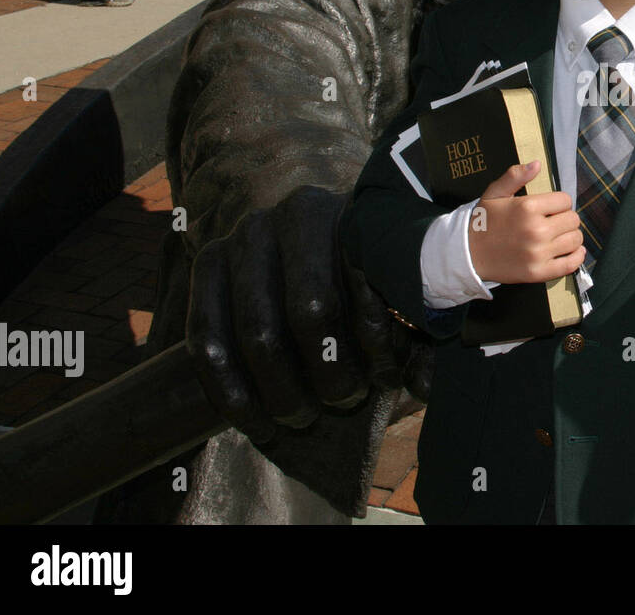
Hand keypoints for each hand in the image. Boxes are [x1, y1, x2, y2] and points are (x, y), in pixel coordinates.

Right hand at [186, 187, 414, 442]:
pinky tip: (256, 423)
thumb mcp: (403, 306)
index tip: (386, 379)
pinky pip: (207, 339)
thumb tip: (427, 388)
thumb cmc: (371, 288)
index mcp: (354, 213)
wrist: (307, 258)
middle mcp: (294, 212)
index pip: (367, 282)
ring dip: (281, 390)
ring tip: (303, 418)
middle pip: (309, 310)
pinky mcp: (207, 263)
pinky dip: (232, 393)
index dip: (375, 341)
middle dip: (329, 372)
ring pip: (256, 332)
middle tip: (343, 403)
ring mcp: (245, 235)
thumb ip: (422, 341)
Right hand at [467, 161, 584, 283]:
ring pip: (575, 240)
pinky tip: (572, 251)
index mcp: (527, 208)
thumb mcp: (494, 193)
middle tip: (555, 222)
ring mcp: (538, 253)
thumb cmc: (484, 222)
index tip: (551, 208)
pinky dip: (576, 257)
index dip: (559, 203)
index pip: (565, 200)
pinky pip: (571, 263)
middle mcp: (536, 230)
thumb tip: (537, 164)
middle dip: (566, 218)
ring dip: (571, 236)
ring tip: (560, 236)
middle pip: (573, 220)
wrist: (469, 254)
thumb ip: (515, 176)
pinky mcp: (539, 272)